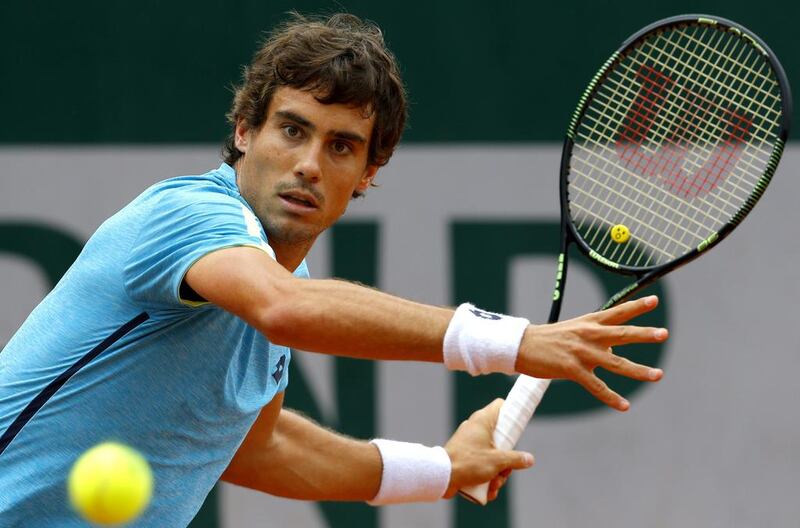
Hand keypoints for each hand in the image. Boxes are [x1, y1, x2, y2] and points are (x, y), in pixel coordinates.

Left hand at [443, 399, 533, 500]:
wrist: (441, 476)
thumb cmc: (469, 462)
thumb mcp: (497, 461)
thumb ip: (515, 459)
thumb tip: (529, 459)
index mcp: (483, 421)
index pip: (501, 406)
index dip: (512, 413)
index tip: (519, 427)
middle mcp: (475, 428)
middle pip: (500, 438)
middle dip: (506, 460)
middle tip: (505, 471)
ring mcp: (469, 442)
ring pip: (492, 454)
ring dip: (497, 473)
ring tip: (494, 485)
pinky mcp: (464, 455)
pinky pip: (480, 463)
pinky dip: (486, 477)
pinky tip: (488, 491)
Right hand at [515, 295, 667, 411]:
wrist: (521, 346)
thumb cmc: (548, 339)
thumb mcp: (574, 330)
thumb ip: (596, 337)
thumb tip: (614, 348)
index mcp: (589, 322)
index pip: (617, 312)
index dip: (636, 306)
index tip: (654, 301)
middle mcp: (589, 335)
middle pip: (622, 334)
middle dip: (645, 335)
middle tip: (664, 333)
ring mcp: (582, 352)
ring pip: (616, 363)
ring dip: (639, 370)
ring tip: (658, 375)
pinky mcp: (573, 370)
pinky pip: (597, 386)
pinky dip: (612, 398)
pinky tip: (624, 406)